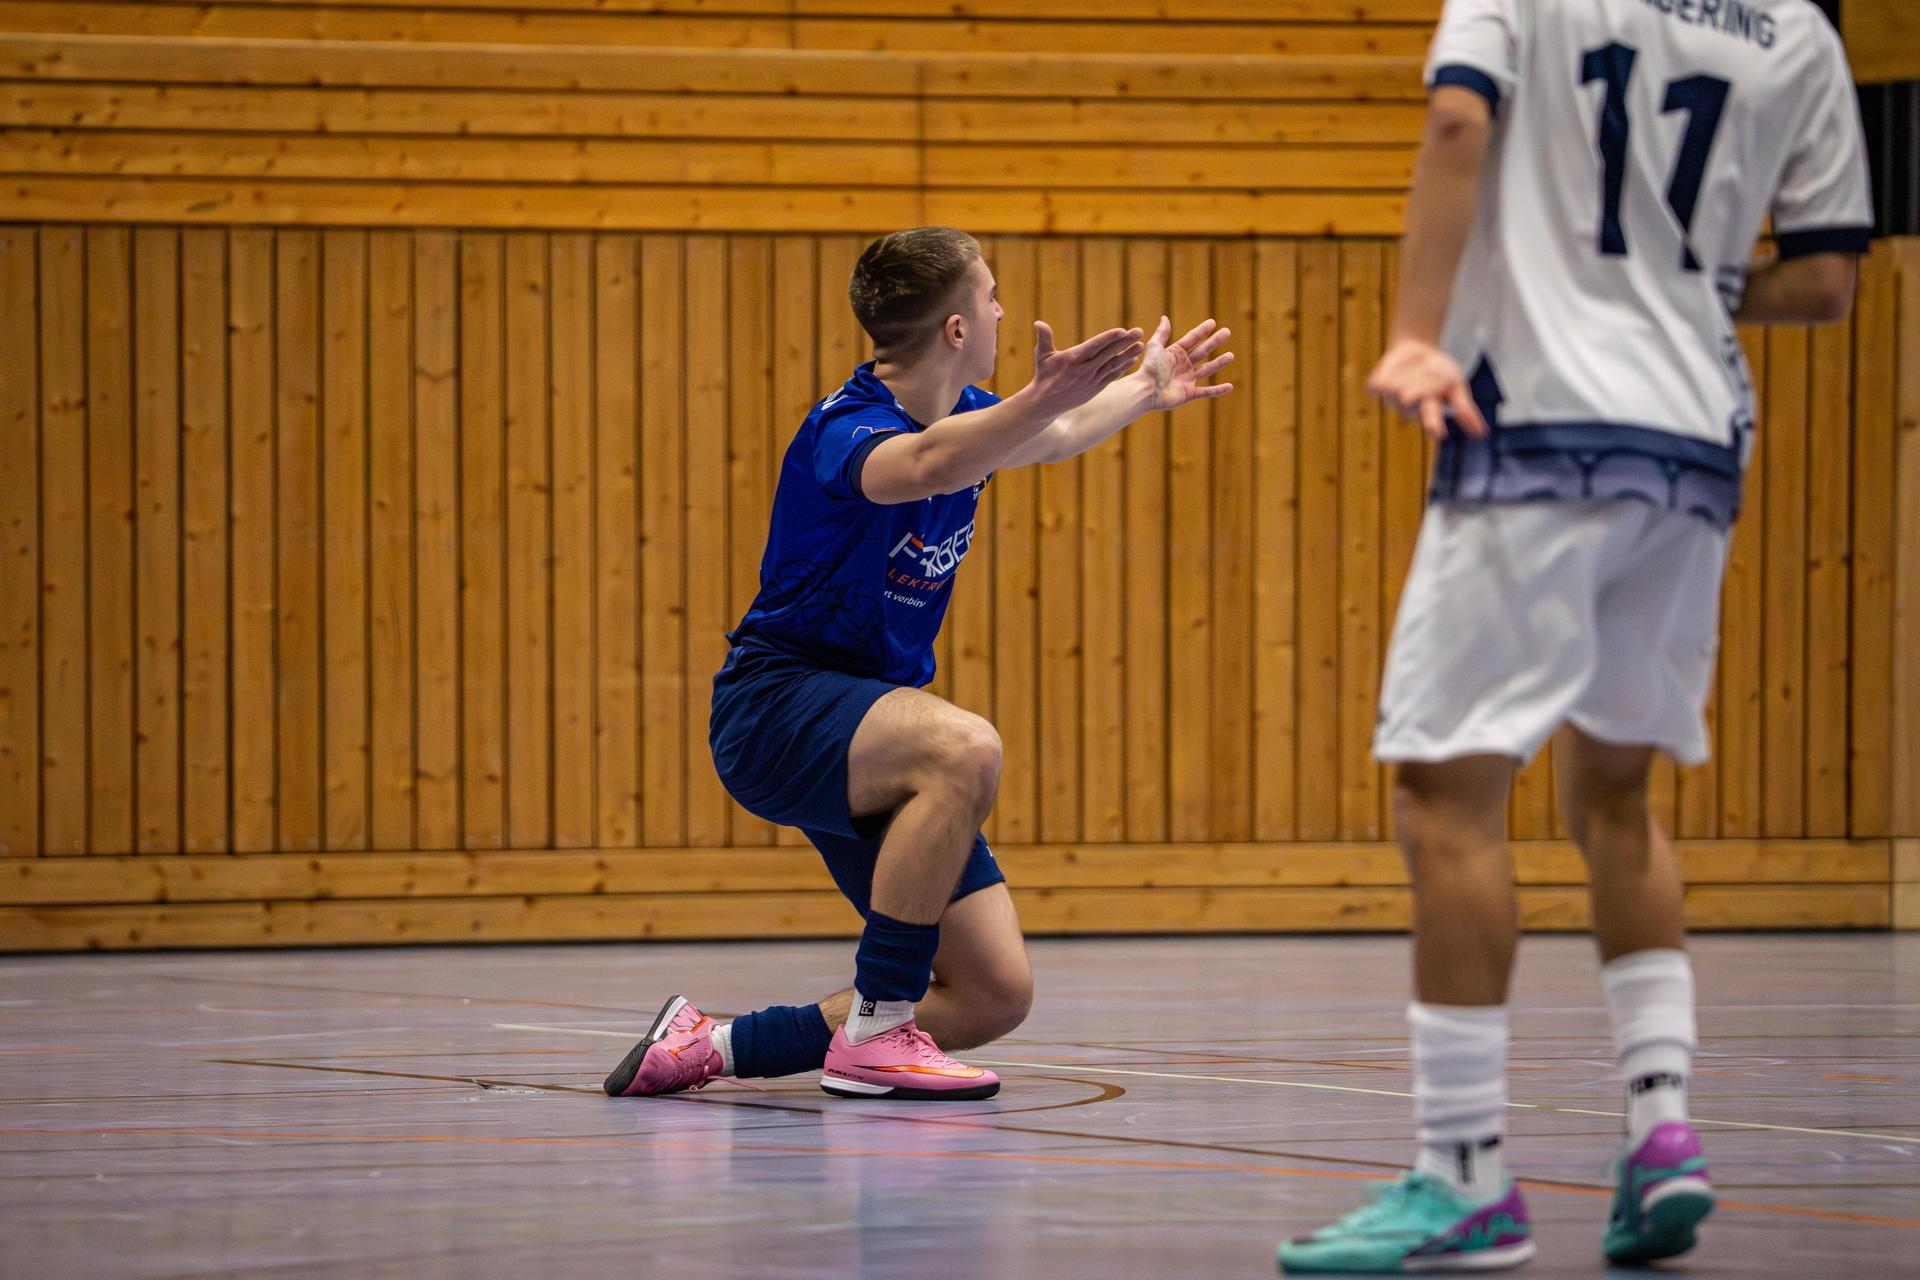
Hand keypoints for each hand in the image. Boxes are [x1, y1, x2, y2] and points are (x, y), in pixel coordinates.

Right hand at [1025, 321, 1143, 419]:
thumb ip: (1044, 338)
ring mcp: (1091, 380)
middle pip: (1108, 353)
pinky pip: (1111, 376)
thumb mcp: (1042, 356)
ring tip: (1141, 345)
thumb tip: (1037, 322)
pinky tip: (1132, 360)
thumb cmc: (1043, 376)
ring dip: (1128, 355)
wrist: (1045, 404)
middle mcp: (1084, 370)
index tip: (1122, 331)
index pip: (1094, 346)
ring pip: (1113, 365)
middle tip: (1139, 331)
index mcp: (1073, 359)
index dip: (1109, 338)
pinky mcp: (1095, 388)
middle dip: (1125, 342)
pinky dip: (1122, 368)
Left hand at [1139, 316, 1234, 410]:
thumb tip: (1165, 318)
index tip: (1212, 322)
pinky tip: (1230, 387)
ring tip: (1231, 355)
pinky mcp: (1189, 393)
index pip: (1192, 339)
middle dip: (1215, 342)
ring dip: (1219, 363)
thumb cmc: (1149, 368)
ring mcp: (1187, 380)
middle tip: (1227, 331)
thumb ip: (1161, 333)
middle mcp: (1183, 365)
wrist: (1146, 390)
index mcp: (1175, 353)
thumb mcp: (1155, 347)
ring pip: (1207, 370)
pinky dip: (1218, 390)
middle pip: (1203, 351)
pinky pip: (1207, 392)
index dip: (1202, 331)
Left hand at [1366, 339, 1485, 439]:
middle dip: (1415, 388)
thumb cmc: (1439, 371)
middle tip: (1423, 380)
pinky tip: (1396, 369)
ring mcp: (1391, 399)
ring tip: (1417, 368)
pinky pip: (1377, 384)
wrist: (1418, 350)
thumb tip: (1482, 434)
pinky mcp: (1376, 387)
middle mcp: (1409, 408)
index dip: (1433, 425)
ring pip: (1395, 387)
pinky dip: (1387, 372)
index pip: (1431, 421)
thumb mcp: (1456, 386)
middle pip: (1409, 400)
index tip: (1438, 433)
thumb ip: (1464, 409)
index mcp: (1429, 411)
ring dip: (1408, 372)